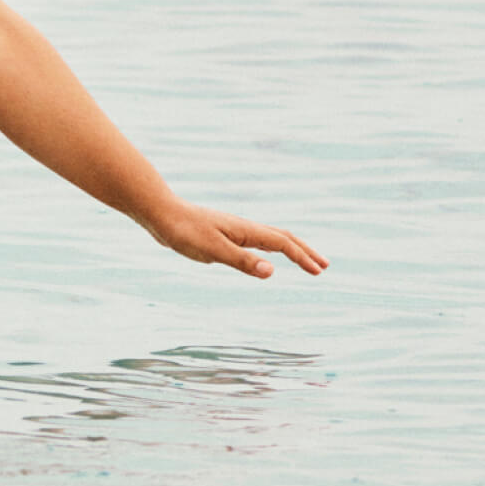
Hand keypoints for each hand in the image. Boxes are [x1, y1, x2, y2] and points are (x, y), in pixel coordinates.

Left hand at [144, 201, 328, 278]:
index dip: (302, 257)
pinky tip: (264, 259)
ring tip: (304, 261)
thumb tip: (273, 271)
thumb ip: (241, 261)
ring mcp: (234, 231)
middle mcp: (244, 228)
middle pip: (283, 238)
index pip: (282, 244)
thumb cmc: (184, 231)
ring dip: (290, 250)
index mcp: (246, 231)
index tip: (319, 271)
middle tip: (324, 266)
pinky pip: (255, 243)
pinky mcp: (222, 235)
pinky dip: (270, 250)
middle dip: (305, 252)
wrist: (160, 213)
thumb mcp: (212, 250)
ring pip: (270, 239)